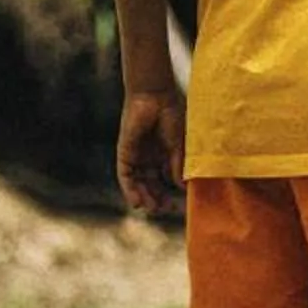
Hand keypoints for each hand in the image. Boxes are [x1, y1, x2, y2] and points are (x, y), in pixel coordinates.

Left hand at [116, 91, 185, 216]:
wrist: (155, 97)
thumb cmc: (172, 116)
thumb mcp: (179, 145)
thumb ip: (178, 166)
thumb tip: (183, 188)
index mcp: (165, 156)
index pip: (165, 180)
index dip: (170, 194)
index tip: (178, 205)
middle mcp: (150, 158)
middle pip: (151, 184)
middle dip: (157, 198)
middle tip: (164, 210)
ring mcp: (137, 156)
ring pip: (138, 183)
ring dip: (144, 197)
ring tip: (151, 209)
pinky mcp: (125, 153)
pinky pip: (126, 176)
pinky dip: (130, 190)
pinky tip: (137, 202)